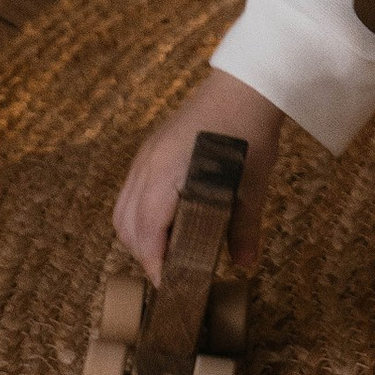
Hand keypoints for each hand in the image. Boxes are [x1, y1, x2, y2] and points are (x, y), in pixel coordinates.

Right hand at [114, 68, 285, 282]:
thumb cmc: (248, 135)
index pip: (147, 236)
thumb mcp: (252, 187)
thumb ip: (244, 228)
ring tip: (164, 251)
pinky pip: (130, 190)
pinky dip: (137, 213)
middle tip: (170, 272)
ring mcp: (145, 156)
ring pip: (123, 209)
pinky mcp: (150, 148)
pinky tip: (162, 220)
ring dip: (137, 235)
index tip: (169, 286)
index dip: (155, 266)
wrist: (243, 87)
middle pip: (127, 226)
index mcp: (167, 179)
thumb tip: (245, 265)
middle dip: (144, 254)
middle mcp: (147, 168)